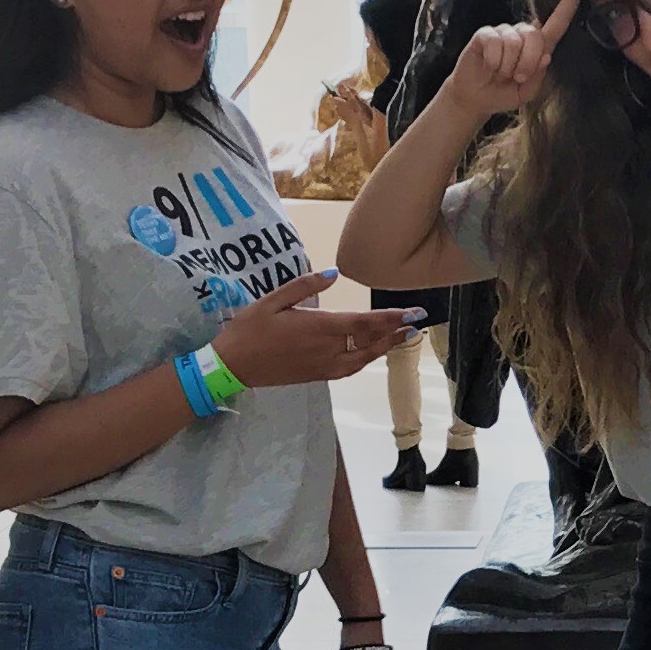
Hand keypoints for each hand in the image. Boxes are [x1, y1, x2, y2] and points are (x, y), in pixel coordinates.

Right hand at [212, 269, 419, 388]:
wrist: (232, 367)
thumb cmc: (248, 329)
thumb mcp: (272, 300)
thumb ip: (304, 285)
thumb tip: (334, 273)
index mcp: (319, 328)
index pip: (365, 322)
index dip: (391, 318)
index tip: (413, 313)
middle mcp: (327, 350)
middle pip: (371, 341)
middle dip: (396, 332)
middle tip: (418, 324)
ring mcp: (323, 366)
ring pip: (363, 358)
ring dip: (385, 348)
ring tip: (403, 338)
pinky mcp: (317, 376)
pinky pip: (349, 368)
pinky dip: (366, 359)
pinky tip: (372, 353)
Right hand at [447, 0, 577, 122]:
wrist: (476, 99)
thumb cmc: (504, 92)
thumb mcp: (527, 91)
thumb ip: (539, 75)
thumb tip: (546, 56)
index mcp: (538, 46)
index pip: (558, 21)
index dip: (568, 1)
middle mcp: (522, 33)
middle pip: (535, 36)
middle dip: (528, 62)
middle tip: (517, 77)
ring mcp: (503, 31)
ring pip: (513, 42)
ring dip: (507, 66)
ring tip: (500, 73)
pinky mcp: (484, 34)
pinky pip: (494, 43)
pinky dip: (492, 61)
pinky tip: (488, 66)